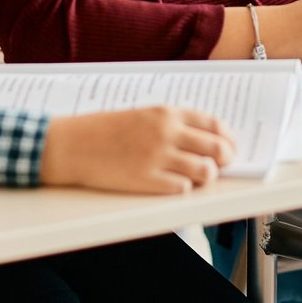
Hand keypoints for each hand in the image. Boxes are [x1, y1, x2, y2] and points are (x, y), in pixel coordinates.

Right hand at [41, 107, 234, 193]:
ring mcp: (158, 158)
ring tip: (196, 177)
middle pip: (217, 149)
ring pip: (206, 172)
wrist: (71, 145)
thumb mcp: (143, 115)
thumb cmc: (105, 129)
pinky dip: (183, 189)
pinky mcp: (147, 181)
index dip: (228, 139)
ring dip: (206, 177)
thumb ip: (173, 124)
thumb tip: (205, 140)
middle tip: (219, 166)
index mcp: (167, 113)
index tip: (229, 147)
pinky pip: (183, 189)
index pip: (215, 125)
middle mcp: (167, 133)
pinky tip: (172, 185)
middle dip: (225, 160)